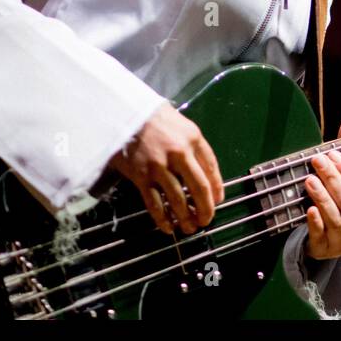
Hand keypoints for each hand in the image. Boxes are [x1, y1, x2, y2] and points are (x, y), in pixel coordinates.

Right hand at [110, 103, 224, 235]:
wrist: (124, 112)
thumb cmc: (155, 118)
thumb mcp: (182, 125)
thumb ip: (195, 147)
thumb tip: (206, 174)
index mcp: (193, 139)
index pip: (211, 168)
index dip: (217, 188)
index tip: (217, 201)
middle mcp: (179, 153)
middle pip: (199, 188)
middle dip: (205, 208)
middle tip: (206, 220)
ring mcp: (159, 166)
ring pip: (178, 199)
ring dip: (185, 217)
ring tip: (189, 228)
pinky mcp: (141, 176)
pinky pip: (154, 203)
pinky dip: (162, 219)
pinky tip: (168, 227)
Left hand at [304, 120, 340, 260]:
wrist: (323, 244)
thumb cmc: (337, 208)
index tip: (332, 154)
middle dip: (333, 179)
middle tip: (317, 161)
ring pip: (335, 218)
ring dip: (322, 197)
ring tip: (309, 180)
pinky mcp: (324, 249)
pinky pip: (321, 235)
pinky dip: (315, 222)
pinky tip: (308, 209)